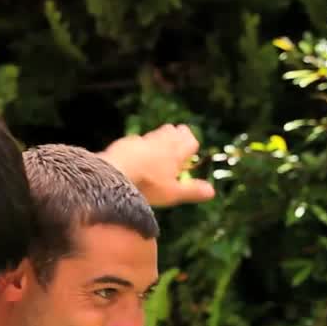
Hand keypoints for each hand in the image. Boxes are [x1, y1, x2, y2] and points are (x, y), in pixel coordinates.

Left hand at [101, 124, 215, 206]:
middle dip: (178, 134)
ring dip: (161, 136)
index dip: (191, 145)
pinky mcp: (125, 142)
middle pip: (174, 132)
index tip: (191, 149)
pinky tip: (136, 150)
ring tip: (162, 140)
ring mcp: (143, 140)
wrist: (114, 175)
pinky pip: (137, 140)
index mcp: (175, 153)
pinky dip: (140, 144)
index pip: (190, 142)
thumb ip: (192, 191)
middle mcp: (161, 142)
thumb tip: (212, 192)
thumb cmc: (147, 186)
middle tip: (179, 136)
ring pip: (156, 133)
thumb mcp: (172, 193)